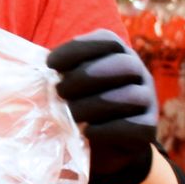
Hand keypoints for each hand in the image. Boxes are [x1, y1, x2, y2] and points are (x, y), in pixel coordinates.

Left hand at [48, 32, 157, 183]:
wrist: (107, 143)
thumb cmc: (84, 104)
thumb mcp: (73, 84)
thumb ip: (62, 74)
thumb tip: (36, 72)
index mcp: (119, 54)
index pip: (106, 40)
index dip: (77, 49)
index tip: (50, 64)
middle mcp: (138, 72)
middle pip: (122, 64)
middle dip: (86, 76)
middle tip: (60, 91)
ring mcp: (148, 99)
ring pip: (130, 96)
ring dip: (95, 104)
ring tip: (72, 113)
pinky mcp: (148, 128)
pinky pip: (135, 126)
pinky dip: (108, 129)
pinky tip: (88, 132)